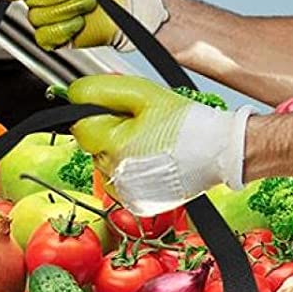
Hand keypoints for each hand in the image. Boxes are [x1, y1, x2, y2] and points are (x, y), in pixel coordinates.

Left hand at [68, 75, 252, 214]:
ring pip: (106, 163)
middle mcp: (116, 175)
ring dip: (120, 151)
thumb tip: (74, 92)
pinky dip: (131, 168)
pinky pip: (120, 179)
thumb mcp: (145, 93)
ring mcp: (126, 193)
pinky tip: (152, 159)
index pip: (80, 126)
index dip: (99, 112)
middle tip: (143, 125)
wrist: (219, 152)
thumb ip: (103, 89)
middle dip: (111, 132)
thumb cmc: (187, 124)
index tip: (122, 111)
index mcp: (116, 147)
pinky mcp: (137, 203)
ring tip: (151, 142)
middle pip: (93, 145)